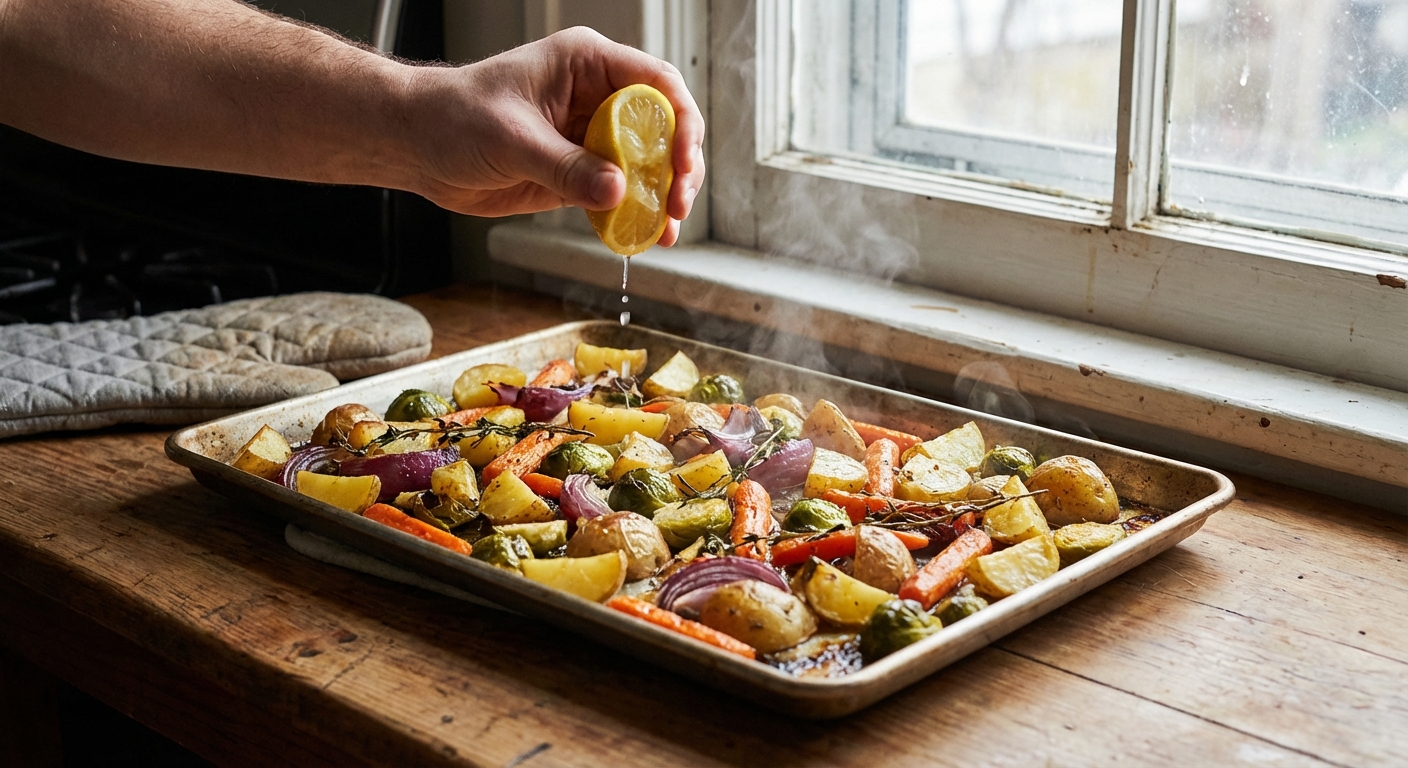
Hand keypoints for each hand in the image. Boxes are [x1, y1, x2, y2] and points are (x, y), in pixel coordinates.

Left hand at [411, 27, 705, 246]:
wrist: (416, 145)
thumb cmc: (453, 117)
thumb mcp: (512, 139)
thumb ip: (566, 167)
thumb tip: (617, 190)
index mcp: (586, 64)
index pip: (656, 84)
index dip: (680, 121)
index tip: (682, 160)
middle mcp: (597, 97)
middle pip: (664, 127)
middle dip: (679, 166)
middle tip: (678, 203)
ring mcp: (590, 137)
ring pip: (648, 165)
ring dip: (662, 196)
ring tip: (667, 228)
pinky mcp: (579, 173)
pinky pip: (620, 193)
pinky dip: (635, 215)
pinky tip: (643, 236)